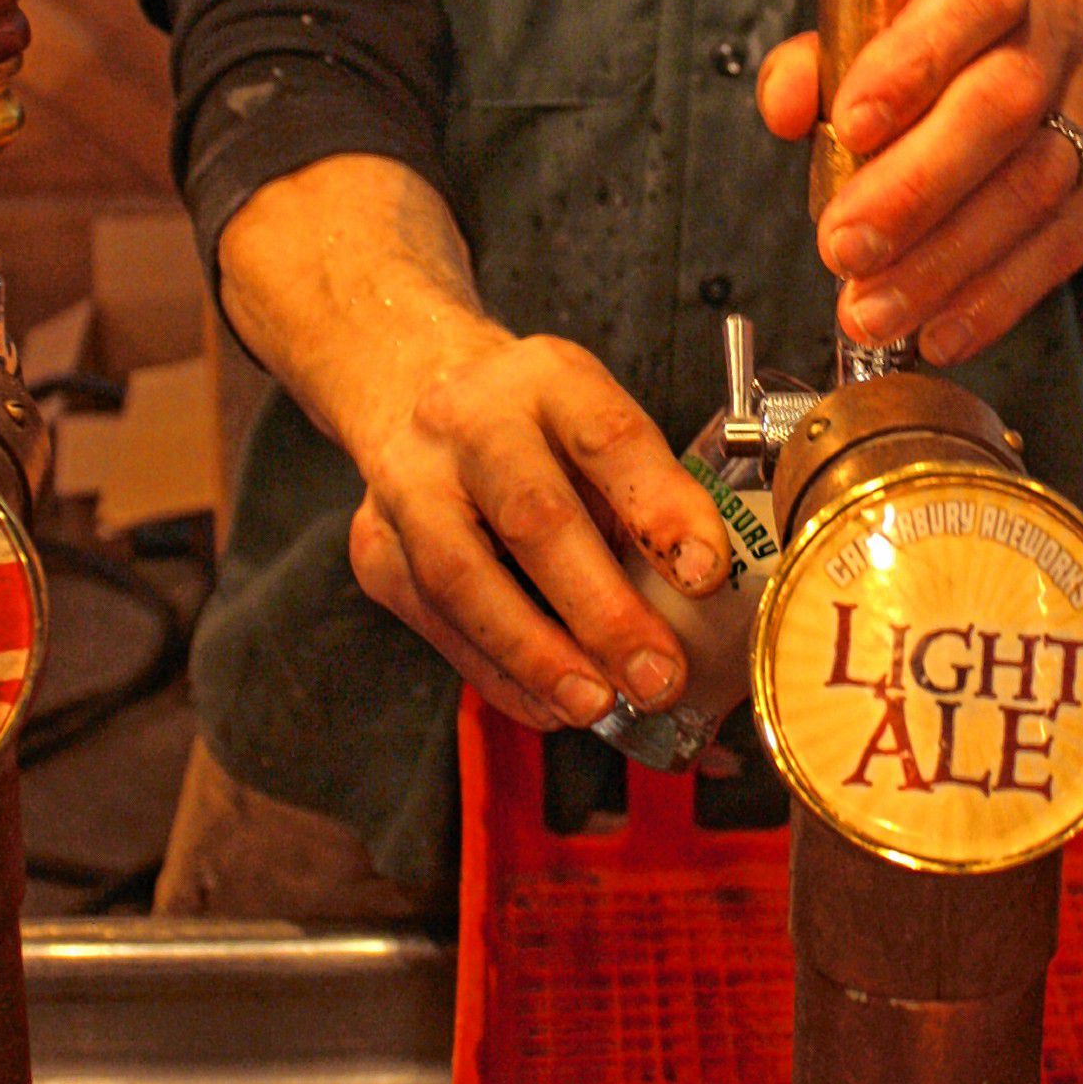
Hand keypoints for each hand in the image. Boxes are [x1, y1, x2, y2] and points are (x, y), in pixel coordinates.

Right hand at [345, 320, 731, 733]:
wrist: (412, 384)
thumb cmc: (534, 426)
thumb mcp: (597, 424)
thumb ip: (643, 500)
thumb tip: (703, 606)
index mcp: (551, 379)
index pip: (610, 438)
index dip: (660, 508)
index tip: (706, 574)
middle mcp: (471, 422)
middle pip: (533, 516)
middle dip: (601, 608)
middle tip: (657, 676)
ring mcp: (410, 483)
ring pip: (463, 578)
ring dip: (537, 655)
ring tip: (596, 704)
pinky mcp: (376, 547)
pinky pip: (437, 623)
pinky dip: (498, 674)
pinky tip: (548, 704)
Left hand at [755, 0, 1082, 367]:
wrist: (1076, 51)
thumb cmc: (955, 36)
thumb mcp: (882, 12)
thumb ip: (822, 54)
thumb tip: (785, 104)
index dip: (912, 61)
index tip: (850, 125)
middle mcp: (1063, 23)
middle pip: (1004, 106)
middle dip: (914, 190)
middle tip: (843, 247)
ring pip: (1037, 187)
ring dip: (945, 264)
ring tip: (873, 309)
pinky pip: (1071, 242)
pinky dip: (999, 297)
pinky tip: (942, 328)